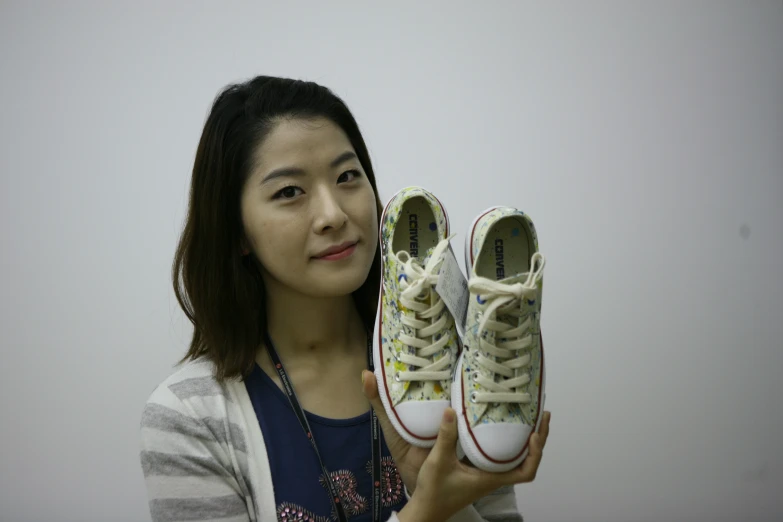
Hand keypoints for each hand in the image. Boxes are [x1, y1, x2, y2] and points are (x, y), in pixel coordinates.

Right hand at [362, 370, 550, 521]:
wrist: (426, 510)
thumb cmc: (434, 491)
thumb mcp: (439, 462)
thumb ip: (446, 436)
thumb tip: (451, 410)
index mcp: (491, 478)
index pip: (526, 472)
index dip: (535, 454)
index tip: (533, 434)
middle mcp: (494, 477)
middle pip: (527, 461)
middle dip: (538, 439)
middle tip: (541, 415)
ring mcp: (488, 475)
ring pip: (516, 458)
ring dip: (526, 441)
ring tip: (528, 418)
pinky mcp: (480, 472)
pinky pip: (502, 457)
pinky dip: (509, 443)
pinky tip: (502, 429)